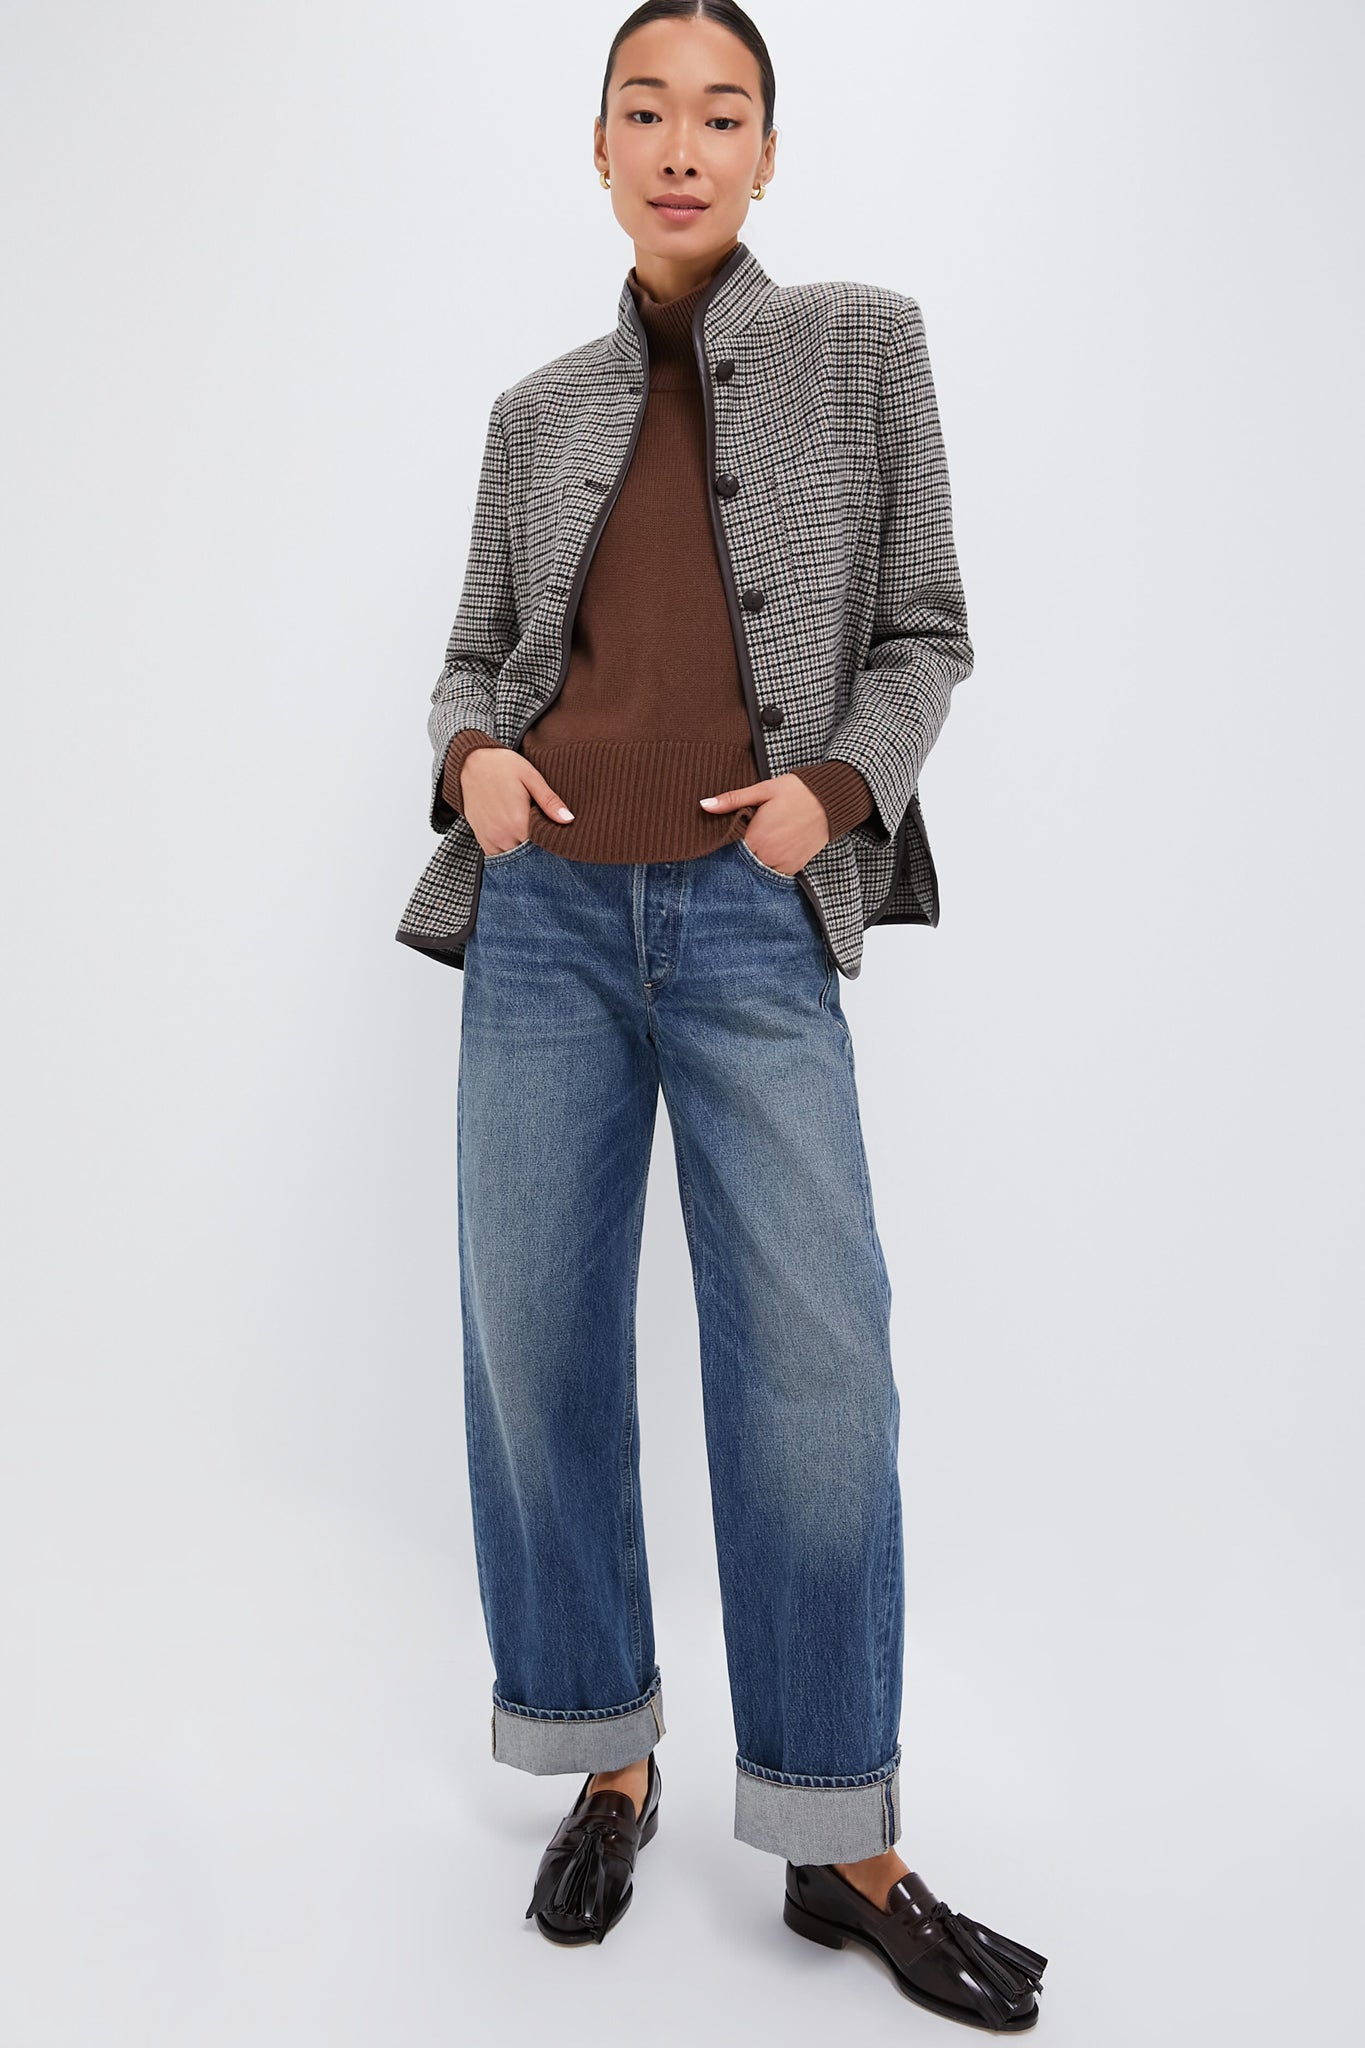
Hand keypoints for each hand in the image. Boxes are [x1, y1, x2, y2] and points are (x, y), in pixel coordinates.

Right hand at [463, 746, 573, 855]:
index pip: (543, 847)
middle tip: (544, 832)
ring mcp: (490, 839)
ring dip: (522, 851)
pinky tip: (515, 836)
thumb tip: (569, 819)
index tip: (556, 833)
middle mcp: (502, 836)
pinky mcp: (481, 838)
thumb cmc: (502, 766)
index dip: (552, 842)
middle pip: (528, 856)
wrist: (469, 762)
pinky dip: (508, 850)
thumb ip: (549, 801)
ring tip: (530, 833)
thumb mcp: (531, 777)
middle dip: (539, 849)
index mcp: (518, 823)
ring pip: (513, 858)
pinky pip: (498, 855)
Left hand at [699, 773, 830, 875]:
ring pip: (758, 868)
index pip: (729, 849)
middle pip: (743, 861)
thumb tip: (704, 805)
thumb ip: (732, 800)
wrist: (830, 800)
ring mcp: (783, 864)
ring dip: (756, 858)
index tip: (733, 831)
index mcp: (756, 837)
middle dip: (741, 851)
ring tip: (764, 839)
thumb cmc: (795, 791)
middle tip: (751, 832)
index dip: (728, 841)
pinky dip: (770, 863)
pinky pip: (774, 872)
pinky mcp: (795, 868)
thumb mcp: (762, 790)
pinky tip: (773, 847)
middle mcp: (768, 856)